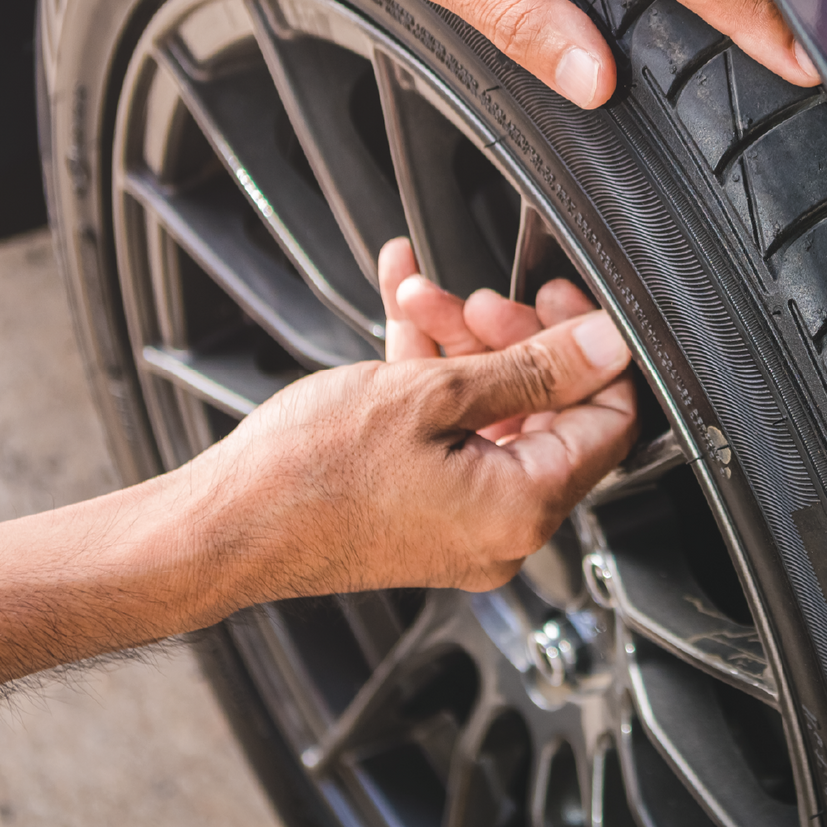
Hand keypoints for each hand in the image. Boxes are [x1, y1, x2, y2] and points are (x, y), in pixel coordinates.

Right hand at [173, 241, 637, 598]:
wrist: (217, 529)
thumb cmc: (305, 475)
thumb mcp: (432, 394)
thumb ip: (535, 366)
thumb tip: (610, 344)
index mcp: (525, 508)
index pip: (609, 419)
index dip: (591, 350)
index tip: (560, 301)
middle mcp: (507, 529)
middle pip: (549, 410)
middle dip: (510, 337)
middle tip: (474, 300)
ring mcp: (466, 522)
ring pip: (495, 412)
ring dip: (463, 347)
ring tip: (419, 298)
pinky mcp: (428, 510)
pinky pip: (453, 432)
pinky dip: (433, 376)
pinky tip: (404, 311)